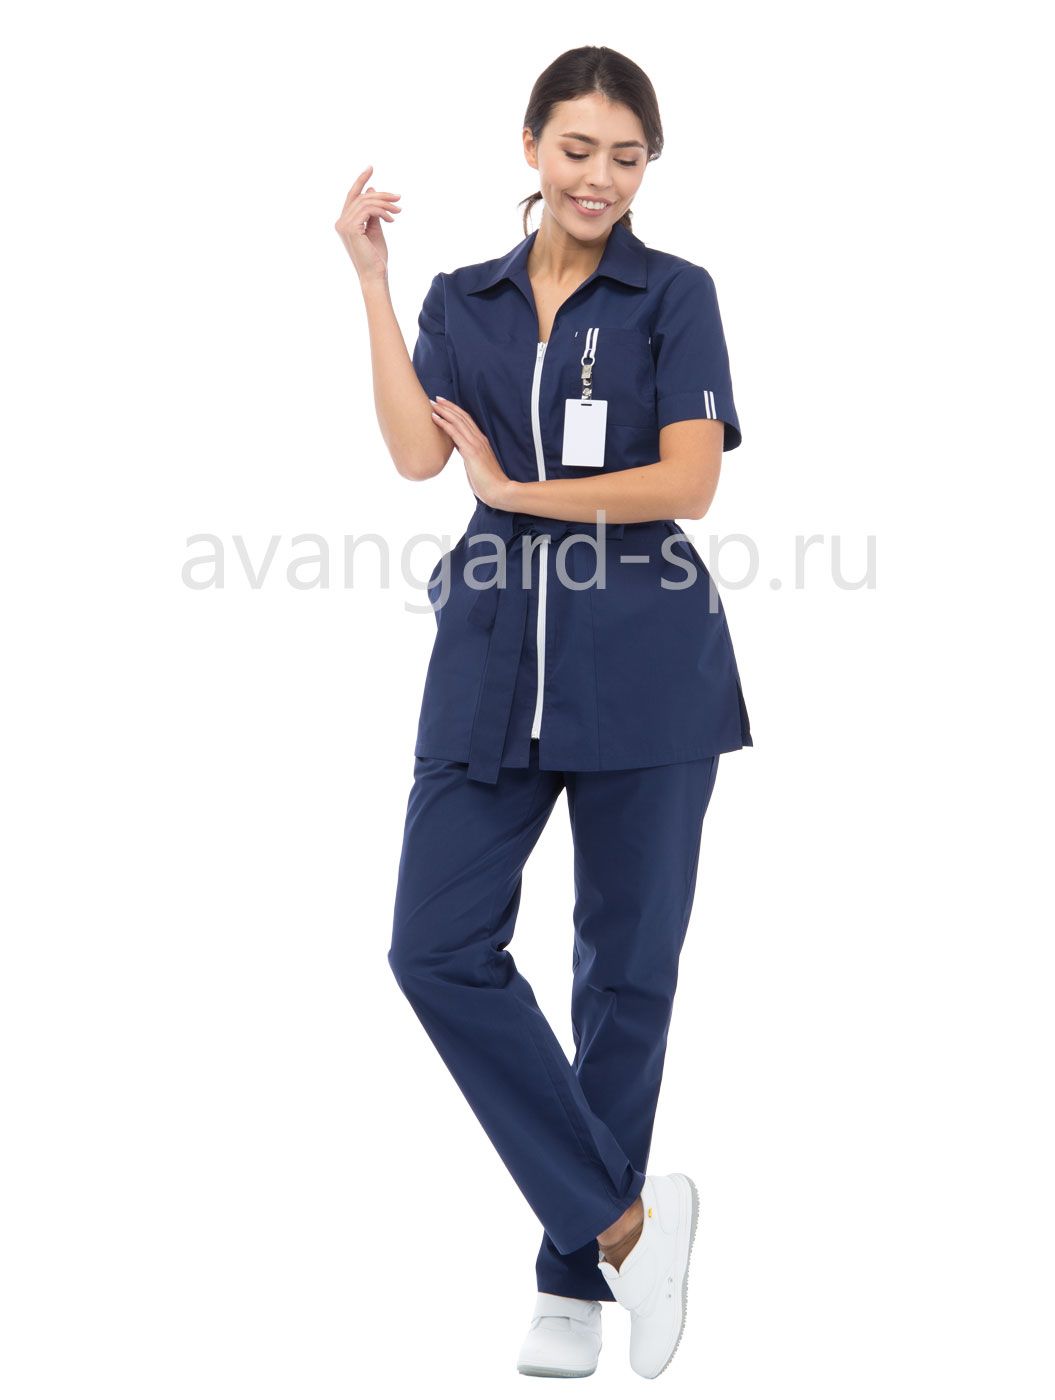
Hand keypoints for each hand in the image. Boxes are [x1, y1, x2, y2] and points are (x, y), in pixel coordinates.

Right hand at [334, 164, 400, 284]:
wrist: (375, 275)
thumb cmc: (376, 257)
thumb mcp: (375, 228)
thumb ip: (372, 211)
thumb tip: (372, 190)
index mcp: (345, 222)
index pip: (352, 196)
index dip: (361, 180)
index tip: (371, 168)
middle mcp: (340, 222)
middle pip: (361, 196)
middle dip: (382, 195)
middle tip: (398, 198)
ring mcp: (343, 225)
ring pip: (366, 201)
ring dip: (385, 203)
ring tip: (398, 210)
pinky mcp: (351, 228)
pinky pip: (368, 209)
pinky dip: (382, 211)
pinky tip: (391, 218)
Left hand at [429, 397, 514, 509]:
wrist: (499, 491)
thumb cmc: (488, 483)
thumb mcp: (476, 465)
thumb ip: (470, 456)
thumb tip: (461, 452)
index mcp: (481, 442)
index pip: (467, 421)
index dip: (456, 411)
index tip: (445, 405)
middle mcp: (479, 439)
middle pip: (462, 417)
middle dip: (448, 406)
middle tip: (436, 398)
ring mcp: (475, 444)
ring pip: (458, 421)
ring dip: (444, 411)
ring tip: (432, 404)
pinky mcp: (471, 452)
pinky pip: (455, 433)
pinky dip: (444, 423)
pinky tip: (435, 417)